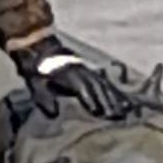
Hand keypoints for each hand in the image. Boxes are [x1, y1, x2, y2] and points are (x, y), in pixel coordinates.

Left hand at [13, 42, 133, 121]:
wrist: (38, 46)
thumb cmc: (36, 67)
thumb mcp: (35, 83)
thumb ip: (45, 99)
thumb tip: (54, 114)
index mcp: (69, 74)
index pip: (84, 89)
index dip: (92, 100)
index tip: (99, 113)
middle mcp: (81, 71)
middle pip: (99, 87)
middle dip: (109, 102)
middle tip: (119, 116)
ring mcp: (86, 70)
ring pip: (105, 85)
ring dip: (116, 98)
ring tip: (126, 110)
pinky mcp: (88, 72)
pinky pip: (105, 83)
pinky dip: (115, 92)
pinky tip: (123, 100)